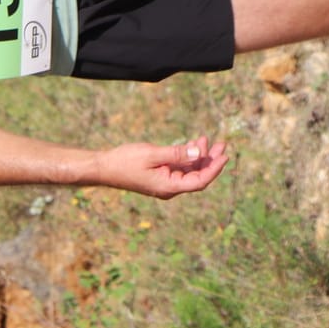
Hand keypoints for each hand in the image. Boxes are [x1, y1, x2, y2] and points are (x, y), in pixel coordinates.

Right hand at [85, 134, 228, 198]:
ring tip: (206, 139)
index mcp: (169, 187)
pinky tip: (192, 144)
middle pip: (197, 176)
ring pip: (190, 171)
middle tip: (222, 144)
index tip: (224, 156)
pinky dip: (188, 157)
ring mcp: (165, 183)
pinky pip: (180, 169)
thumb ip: (177, 154)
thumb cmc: (125, 161)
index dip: (214, 169)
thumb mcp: (152, 155)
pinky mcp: (160, 176)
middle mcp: (170, 188)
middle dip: (210, 160)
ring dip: (199, 156)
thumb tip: (199, 151)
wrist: (104, 167)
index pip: (200, 181)